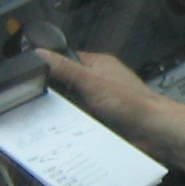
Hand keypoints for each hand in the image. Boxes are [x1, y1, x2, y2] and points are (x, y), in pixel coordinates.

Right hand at [37, 48, 160, 142]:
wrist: (152, 130)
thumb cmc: (128, 101)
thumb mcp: (90, 81)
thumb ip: (65, 68)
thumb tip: (39, 54)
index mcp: (97, 64)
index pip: (67, 60)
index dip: (50, 68)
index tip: (31, 78)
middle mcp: (99, 81)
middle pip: (68, 85)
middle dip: (56, 95)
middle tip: (36, 103)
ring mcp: (101, 101)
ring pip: (74, 105)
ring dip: (66, 113)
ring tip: (46, 119)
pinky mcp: (104, 119)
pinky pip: (83, 120)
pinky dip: (76, 125)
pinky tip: (64, 131)